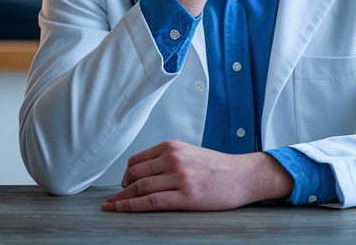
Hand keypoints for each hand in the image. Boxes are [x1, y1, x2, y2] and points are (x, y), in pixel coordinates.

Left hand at [101, 141, 292, 211]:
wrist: (242, 176)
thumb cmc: (218, 168)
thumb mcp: (189, 153)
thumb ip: (168, 160)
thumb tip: (144, 174)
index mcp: (172, 147)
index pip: (136, 160)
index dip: (125, 174)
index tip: (122, 183)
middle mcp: (173, 159)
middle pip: (134, 174)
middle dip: (122, 188)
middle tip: (118, 197)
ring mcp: (179, 178)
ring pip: (139, 188)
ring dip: (121, 199)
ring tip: (112, 206)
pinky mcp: (185, 196)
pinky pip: (150, 202)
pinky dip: (130, 206)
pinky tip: (120, 209)